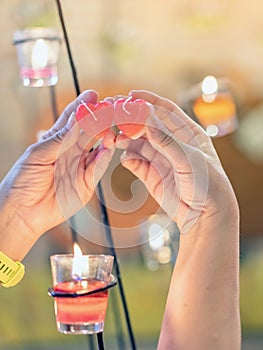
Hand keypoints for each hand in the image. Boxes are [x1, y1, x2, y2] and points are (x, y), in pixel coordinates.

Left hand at [0, 90, 114, 239]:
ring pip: (97, 148)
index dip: (82, 107)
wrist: (23, 211)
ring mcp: (80, 167)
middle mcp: (70, 152)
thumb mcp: (39, 154)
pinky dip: (105, 157)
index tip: (93, 96)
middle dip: (99, 120)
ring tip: (111, 129)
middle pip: (88, 132)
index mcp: (56, 142)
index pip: (72, 120)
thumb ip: (61, 138)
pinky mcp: (87, 183)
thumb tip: (78, 118)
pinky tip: (108, 148)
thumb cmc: (23, 180)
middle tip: (110, 109)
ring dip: (105, 138)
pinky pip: (98, 168)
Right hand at [116, 90, 237, 232]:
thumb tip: (146, 116)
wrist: (205, 216)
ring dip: (126, 140)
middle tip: (114, 116)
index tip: (131, 95)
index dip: (149, 101)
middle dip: (131, 121)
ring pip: (139, 144)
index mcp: (188, 134)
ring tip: (114, 139)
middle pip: (148, 126)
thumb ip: (165, 139)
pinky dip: (129, 159)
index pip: (166, 111)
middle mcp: (173, 144)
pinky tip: (126, 158)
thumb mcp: (188, 158)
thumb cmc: (207, 184)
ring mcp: (162, 160)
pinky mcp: (153, 175)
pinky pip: (136, 163)